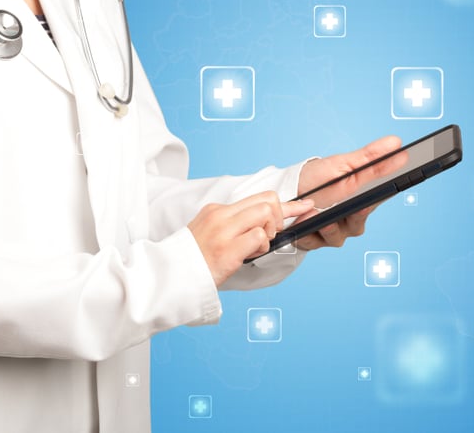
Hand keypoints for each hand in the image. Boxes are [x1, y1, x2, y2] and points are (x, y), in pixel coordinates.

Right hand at [188, 191, 314, 285]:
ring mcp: (223, 231)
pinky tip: (248, 256)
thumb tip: (264, 224)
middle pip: (267, 200)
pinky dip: (261, 247)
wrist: (170, 277)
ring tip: (254, 248)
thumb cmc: (194, 259)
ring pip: (265, 214)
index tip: (303, 207)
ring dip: (268, 233)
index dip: (286, 204)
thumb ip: (233, 224)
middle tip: (270, 236)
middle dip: (280, 217)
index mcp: (217, 210)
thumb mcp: (209, 232)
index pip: (258, 196)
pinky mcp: (227, 249)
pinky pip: (259, 237)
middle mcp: (220, 215)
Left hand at [294, 136, 404, 249]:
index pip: (375, 203)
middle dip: (352, 218)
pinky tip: (300, 222)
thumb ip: (371, 159)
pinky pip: (311, 241)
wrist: (288, 188)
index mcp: (362, 201)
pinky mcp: (312, 240)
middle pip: (357, 225)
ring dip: (325, 226)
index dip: (374, 202)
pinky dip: (305, 231)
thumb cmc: (320, 177)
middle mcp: (350, 221)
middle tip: (351, 208)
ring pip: (335, 237)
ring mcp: (332, 233)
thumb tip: (397, 142)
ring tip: (315, 213)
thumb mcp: (344, 165)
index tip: (371, 197)